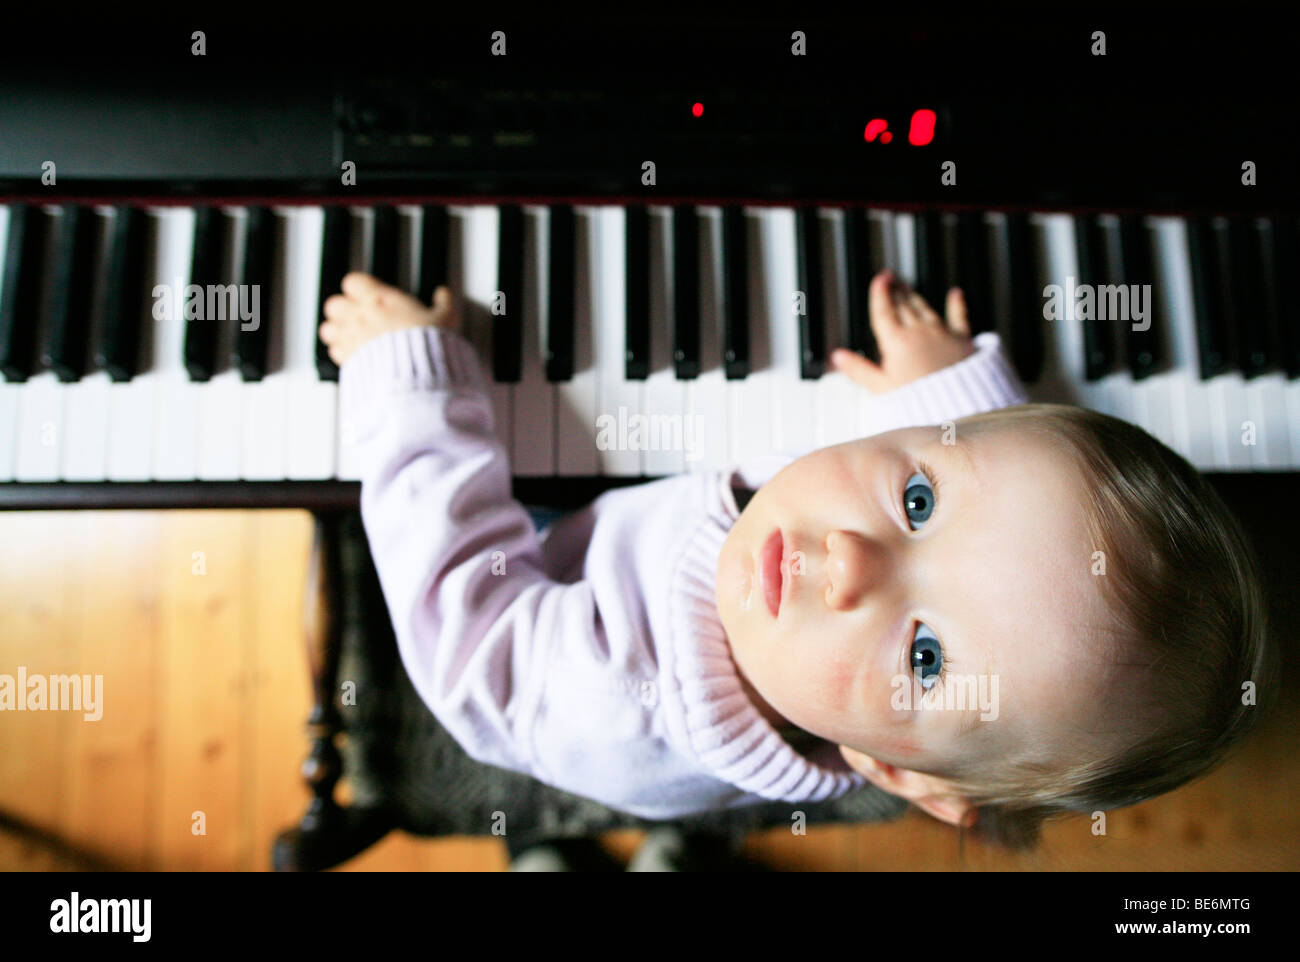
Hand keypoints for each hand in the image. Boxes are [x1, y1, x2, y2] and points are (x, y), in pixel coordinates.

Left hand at [318, 272, 459, 366]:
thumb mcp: (446, 319)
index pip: (354, 282)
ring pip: (328, 328)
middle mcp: (361, 316)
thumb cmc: (429, 345)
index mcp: (380, 300)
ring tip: (349, 335)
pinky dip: (340, 352)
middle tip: (356, 315)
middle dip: (343, 309)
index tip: (367, 293)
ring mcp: (352, 338)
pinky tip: (352, 355)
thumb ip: (443, 304)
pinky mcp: (349, 360)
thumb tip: (444, 295)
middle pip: (334, 304)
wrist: (417, 375)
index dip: (359, 287)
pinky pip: (334, 352)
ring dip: (336, 331)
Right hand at [830, 270, 974, 392]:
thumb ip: (859, 370)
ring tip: (908, 288)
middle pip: (904, 306)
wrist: (956, 406)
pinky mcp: (962, 340)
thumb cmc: (918, 402)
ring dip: (915, 296)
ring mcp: (942, 334)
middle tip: (892, 280)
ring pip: (925, 308)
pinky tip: (956, 294)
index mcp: (897, 342)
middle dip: (896, 290)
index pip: (884, 312)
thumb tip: (838, 358)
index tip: (880, 280)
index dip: (880, 294)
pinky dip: (956, 303)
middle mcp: (919, 332)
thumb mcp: (881, 388)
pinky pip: (959, 316)